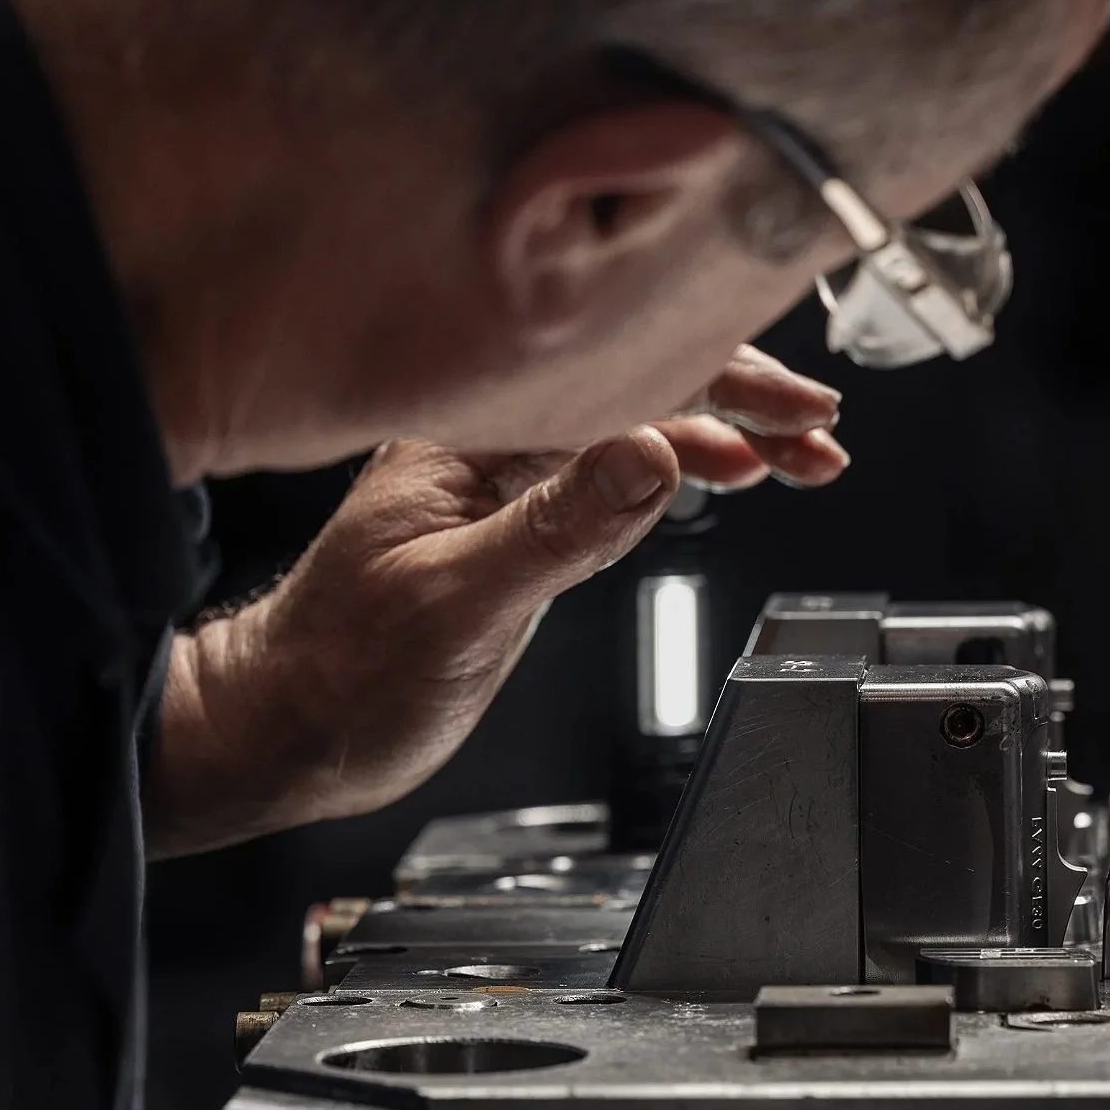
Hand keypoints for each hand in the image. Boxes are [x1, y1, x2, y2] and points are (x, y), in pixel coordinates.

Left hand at [143, 349, 846, 857]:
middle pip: (640, 390)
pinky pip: (621, 474)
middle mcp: (492, 441)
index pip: (619, 380)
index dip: (721, 388)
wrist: (287, 729)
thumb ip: (559, 529)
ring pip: (641, 430)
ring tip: (807, 457)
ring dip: (729, 438)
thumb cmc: (337, 672)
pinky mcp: (524, 524)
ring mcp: (510, 481)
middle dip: (743, 404)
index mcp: (467, 434)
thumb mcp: (455, 603)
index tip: (798, 412)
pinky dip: (688, 471)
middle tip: (822, 434)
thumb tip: (658, 455)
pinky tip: (730, 474)